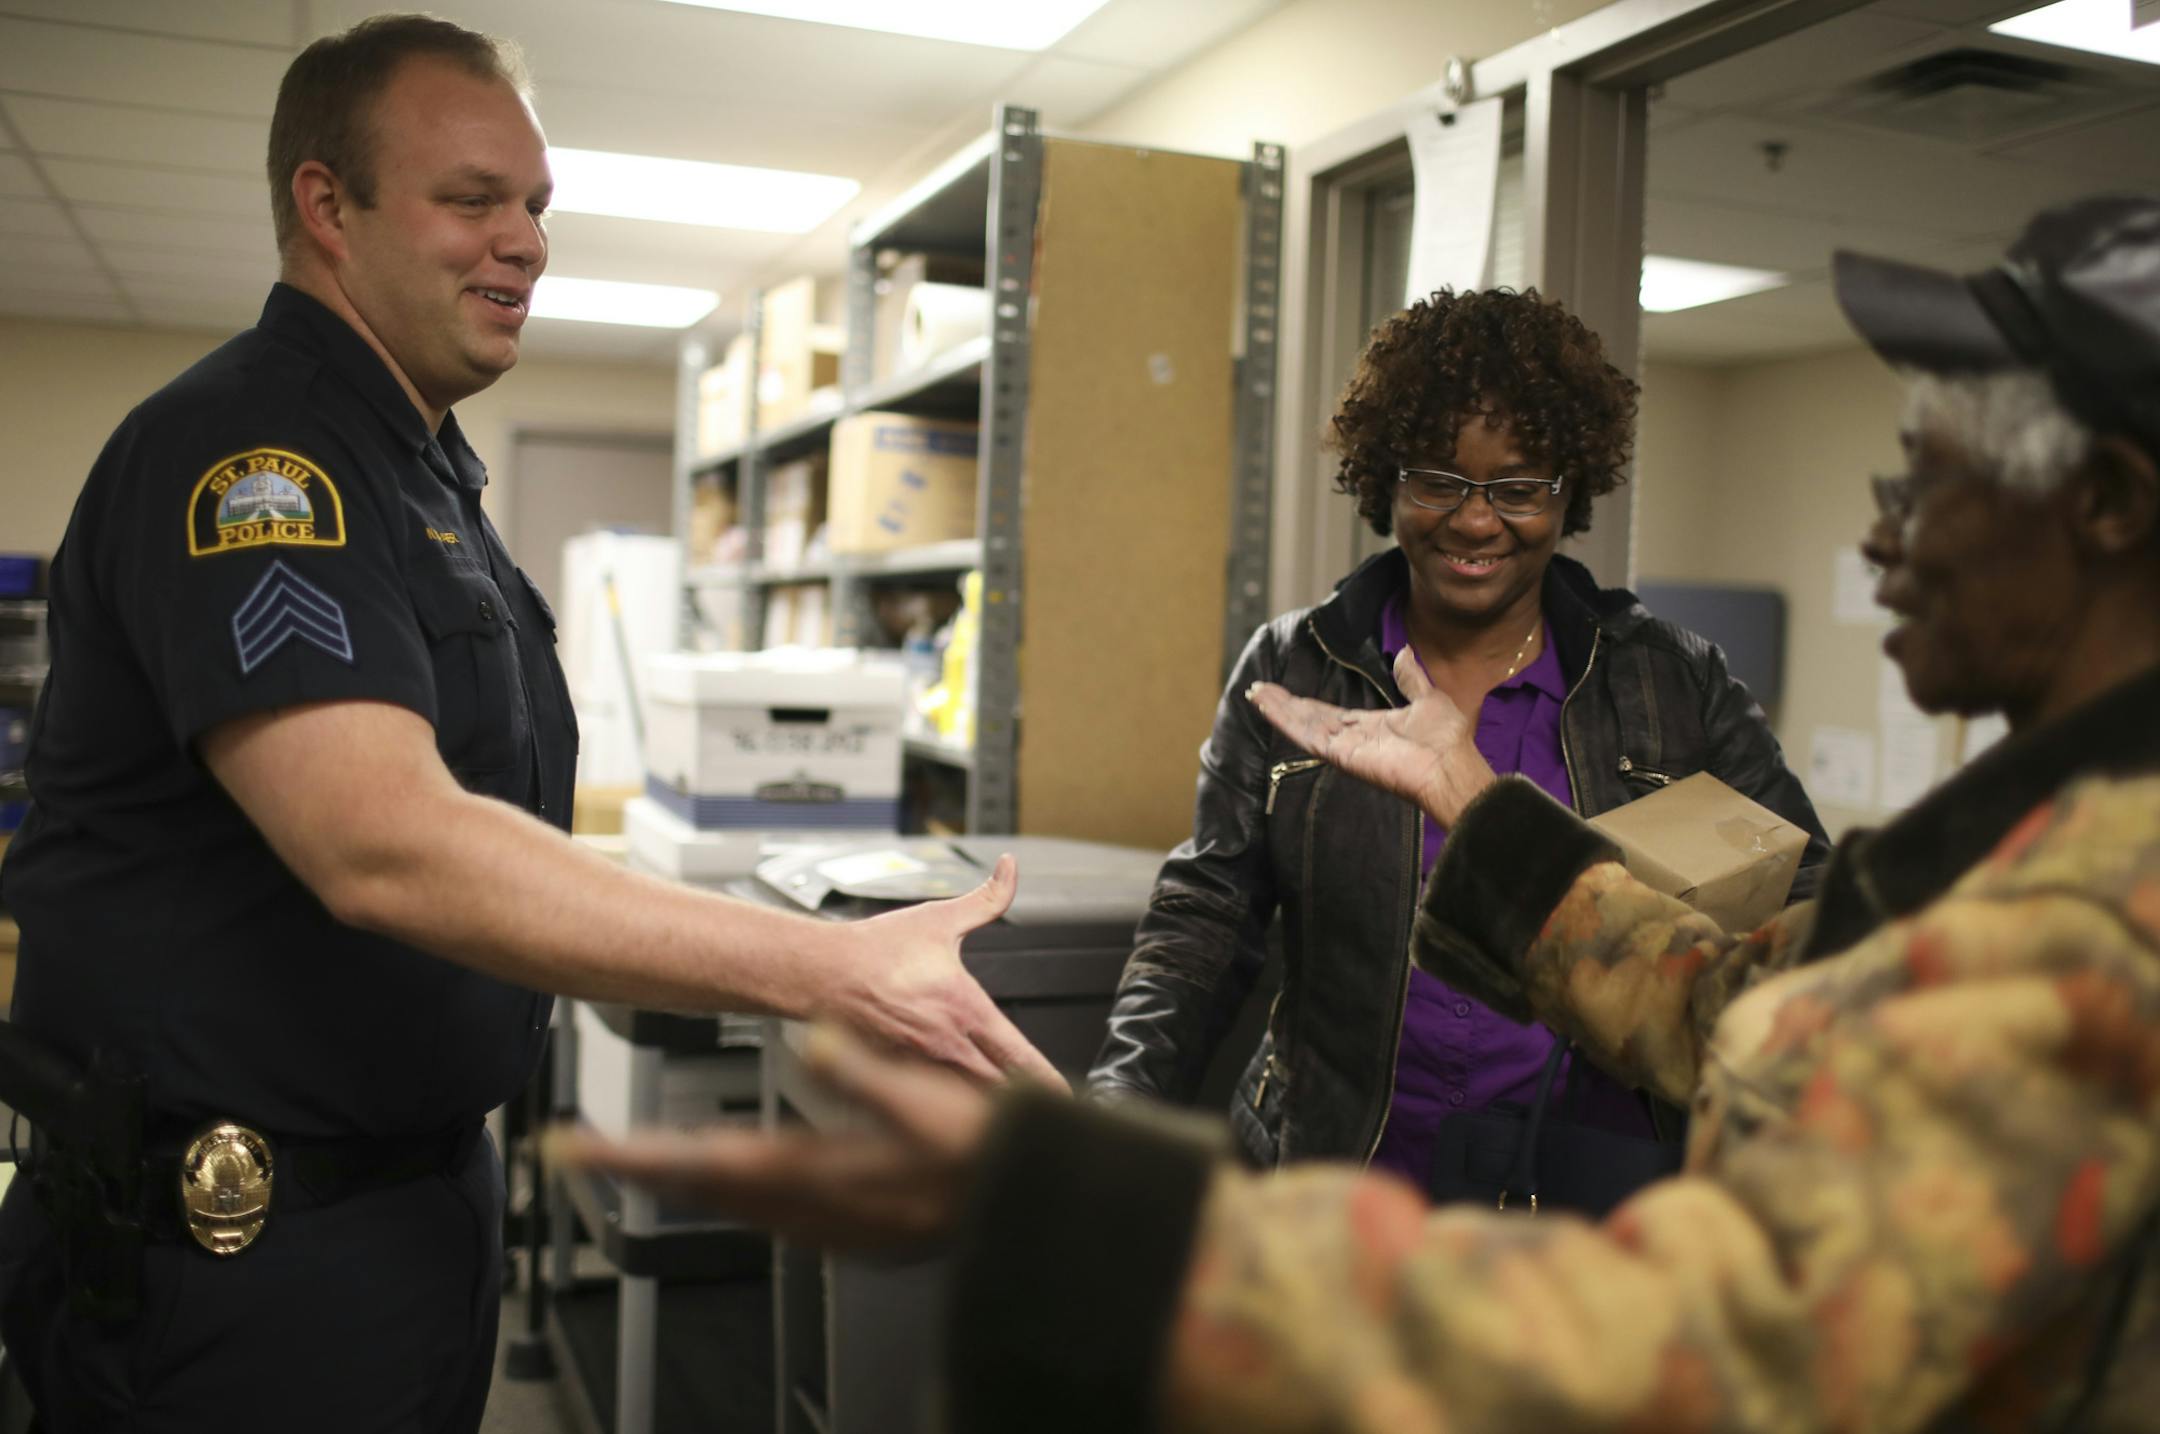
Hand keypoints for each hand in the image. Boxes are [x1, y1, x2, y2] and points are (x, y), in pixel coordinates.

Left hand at [544, 1026, 994, 1249]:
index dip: (634, 1157)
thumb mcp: (924, 1101)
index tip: (579, 1147)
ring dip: (690, 1183)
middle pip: (707, 1189)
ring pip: (737, 1207)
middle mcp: (813, 1209)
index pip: (702, 1166)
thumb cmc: (983, 1157)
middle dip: (643, 1168)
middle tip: (586, 1154)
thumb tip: (813, 1042)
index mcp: (816, 1174)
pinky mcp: (854, 1234)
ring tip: (650, 1161)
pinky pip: (776, 1219)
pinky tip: (748, 1189)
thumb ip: (862, 1072)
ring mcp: (831, 1227)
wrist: (1030, 1210)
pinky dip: (743, 1199)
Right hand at [823, 854, 1068, 1089]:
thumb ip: (985, 900)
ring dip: (985, 1108)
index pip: (1020, 1058)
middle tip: (1041, 1108)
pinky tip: (952, 1111)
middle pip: (999, 1092)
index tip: (1065, 1097)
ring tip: (1002, 1115)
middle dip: (1021, 1101)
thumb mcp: (939, 919)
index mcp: (966, 1010)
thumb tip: (1010, 870)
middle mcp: (946, 1045)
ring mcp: (920, 1066)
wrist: (819, 973)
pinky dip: (945, 1110)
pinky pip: (929, 1104)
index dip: (1048, 1082)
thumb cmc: (874, 951)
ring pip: (965, 1105)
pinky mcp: (897, 1079)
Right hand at [1246, 647, 1496, 827]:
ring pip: (1302, 725)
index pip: (1329, 713)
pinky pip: (1306, 735)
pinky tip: (1267, 706)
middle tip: (1258, 689)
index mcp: (1370, 726)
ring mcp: (1343, 748)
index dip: (1306, 703)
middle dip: (1284, 704)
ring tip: (1255, 693)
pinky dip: (1284, 720)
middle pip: (1309, 718)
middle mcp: (1352, 738)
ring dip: (1278, 709)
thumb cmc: (1446, 739)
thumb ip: (1410, 679)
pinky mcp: (1339, 754)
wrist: (1450, 764)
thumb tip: (1404, 652)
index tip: (1285, 692)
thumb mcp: (1428, 698)